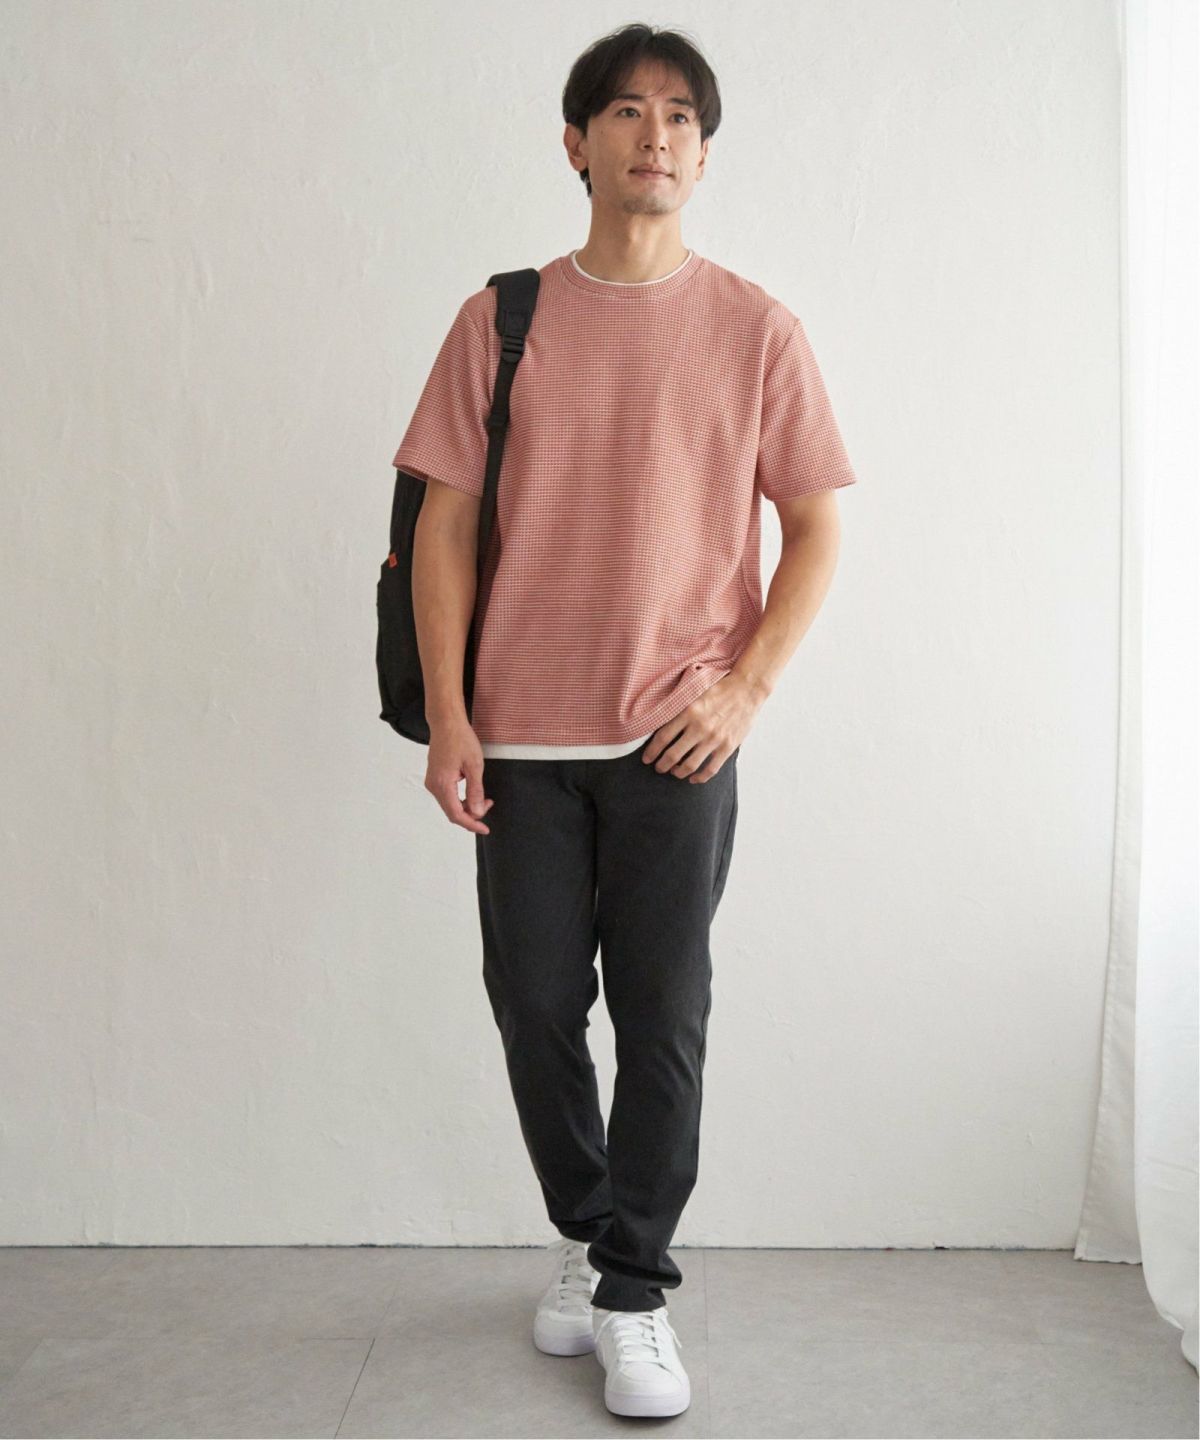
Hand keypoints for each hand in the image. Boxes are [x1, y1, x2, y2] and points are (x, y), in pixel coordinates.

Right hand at [426, 720, 494, 833]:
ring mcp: (432, 782)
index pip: (456, 814)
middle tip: (489, 805)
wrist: (446, 723)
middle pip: (452, 812)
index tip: (485, 829)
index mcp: (442, 784)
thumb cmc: (460, 739)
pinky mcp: (434, 778)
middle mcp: (433, 786)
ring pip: (450, 805)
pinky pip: (447, 796)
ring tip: (484, 798)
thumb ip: (476, 791)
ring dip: (467, 806)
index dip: (471, 824)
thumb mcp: (474, 765)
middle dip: (471, 815)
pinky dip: (460, 799)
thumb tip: (478, 812)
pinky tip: (473, 792)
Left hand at [641, 673, 762, 781]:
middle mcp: (700, 727)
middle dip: (662, 765)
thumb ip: (679, 708)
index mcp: (689, 712)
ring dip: (678, 772)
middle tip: (658, 767)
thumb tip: (659, 722)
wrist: (747, 689)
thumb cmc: (719, 689)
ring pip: (689, 765)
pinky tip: (693, 778)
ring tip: (674, 772)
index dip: (652, 751)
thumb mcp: (694, 693)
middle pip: (673, 755)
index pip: (663, 737)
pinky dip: (699, 777)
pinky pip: (710, 769)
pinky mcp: (727, 747)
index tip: (646, 758)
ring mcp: (714, 739)